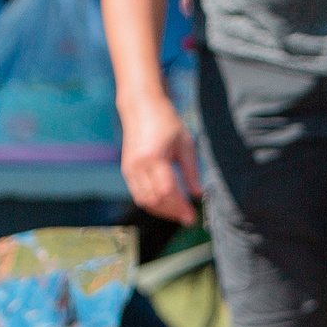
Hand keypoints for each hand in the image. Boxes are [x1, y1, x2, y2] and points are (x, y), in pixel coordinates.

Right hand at [120, 89, 199, 226]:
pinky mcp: (127, 170)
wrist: (141, 107)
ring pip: (144, 201)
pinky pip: (138, 194)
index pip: (167, 192)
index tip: (193, 216)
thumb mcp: (185, 144)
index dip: (180, 207)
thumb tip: (199, 194)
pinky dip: (152, 203)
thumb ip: (191, 171)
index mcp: (154, 158)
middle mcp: (138, 166)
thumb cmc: (166, 122)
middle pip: (154, 200)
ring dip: (162, 210)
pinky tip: (167, 203)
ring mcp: (129, 169)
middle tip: (188, 218)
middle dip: (172, 212)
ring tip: (179, 213)